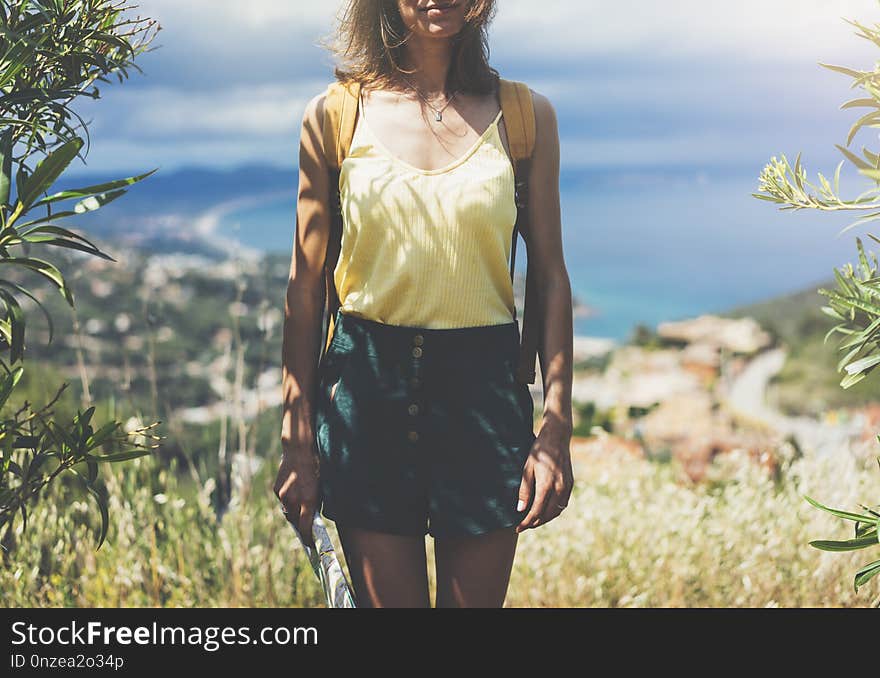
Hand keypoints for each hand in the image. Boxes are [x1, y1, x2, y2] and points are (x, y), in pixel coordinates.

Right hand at [274, 429, 321, 547]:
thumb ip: (317, 504)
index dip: (307, 539)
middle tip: (306, 527)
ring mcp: (283, 495)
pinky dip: (288, 500)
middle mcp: (294, 500)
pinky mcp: (276, 490)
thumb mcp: (322, 487)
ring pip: (288, 511)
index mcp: (308, 501)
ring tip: (301, 504)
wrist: (299, 451)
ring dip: (294, 511)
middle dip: (300, 525)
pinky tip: (295, 490)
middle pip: (295, 521)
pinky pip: (283, 500)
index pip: (305, 528)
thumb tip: (314, 516)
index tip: (310, 545)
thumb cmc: (316, 467)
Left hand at [516, 424, 573, 532]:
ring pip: (556, 511)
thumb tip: (520, 510)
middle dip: (535, 523)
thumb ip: (524, 490)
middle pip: (547, 515)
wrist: (557, 438)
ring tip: (534, 521)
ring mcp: (566, 486)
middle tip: (524, 526)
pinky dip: (554, 511)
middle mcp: (559, 488)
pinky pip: (563, 503)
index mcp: (546, 485)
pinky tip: (546, 511)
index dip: (526, 522)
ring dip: (545, 519)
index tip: (518, 528)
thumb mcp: (526, 469)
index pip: (536, 512)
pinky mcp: (570, 484)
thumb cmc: (538, 452)